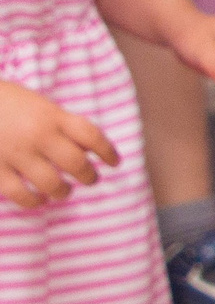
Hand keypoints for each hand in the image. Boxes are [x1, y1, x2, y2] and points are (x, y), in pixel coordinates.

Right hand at [0, 80, 120, 206]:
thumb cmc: (2, 101)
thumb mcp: (35, 103)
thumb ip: (57, 122)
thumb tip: (84, 146)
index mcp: (51, 115)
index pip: (91, 135)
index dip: (108, 151)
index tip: (114, 162)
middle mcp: (38, 135)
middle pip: (76, 163)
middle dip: (89, 176)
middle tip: (91, 179)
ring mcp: (16, 153)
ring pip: (52, 183)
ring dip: (63, 191)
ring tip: (62, 191)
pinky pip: (21, 194)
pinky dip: (34, 202)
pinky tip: (38, 200)